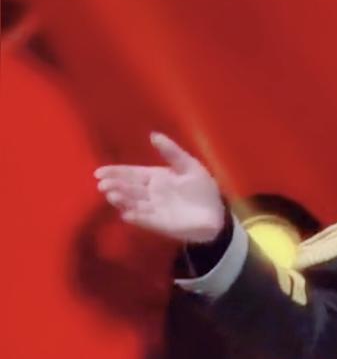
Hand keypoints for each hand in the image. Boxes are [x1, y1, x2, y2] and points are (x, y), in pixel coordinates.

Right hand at [93, 132, 225, 242]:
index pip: (132, 173)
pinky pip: (144, 220)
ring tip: (112, 195)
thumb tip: (153, 134)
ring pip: (132, 203)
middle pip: (128, 188)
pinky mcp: (158, 224)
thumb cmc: (202, 189)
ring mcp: (152, 209)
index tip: (99, 172)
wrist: (216, 214)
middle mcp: (150, 193)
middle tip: (102, 184)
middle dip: (115, 185)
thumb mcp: (189, 166)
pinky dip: (136, 217)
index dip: (116, 172)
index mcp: (156, 177)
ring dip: (122, 200)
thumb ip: (171, 152)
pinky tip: (126, 214)